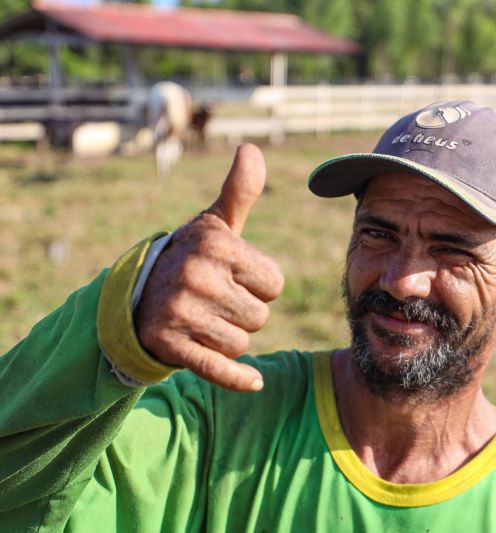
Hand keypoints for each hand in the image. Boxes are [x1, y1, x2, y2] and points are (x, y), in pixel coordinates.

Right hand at [135, 144, 283, 391]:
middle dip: (243, 313)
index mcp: (215, 244)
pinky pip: (219, 369)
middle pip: (260, 316)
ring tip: (203, 319)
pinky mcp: (169, 345)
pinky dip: (238, 379)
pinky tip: (254, 383)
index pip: (275, 284)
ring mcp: (179, 312)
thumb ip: (240, 192)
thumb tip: (251, 148)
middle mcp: (196, 275)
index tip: (232, 277)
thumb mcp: (215, 225)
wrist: (135, 297)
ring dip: (229, 337)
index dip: (259, 285)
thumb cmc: (190, 258)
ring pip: (241, 343)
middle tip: (214, 300)